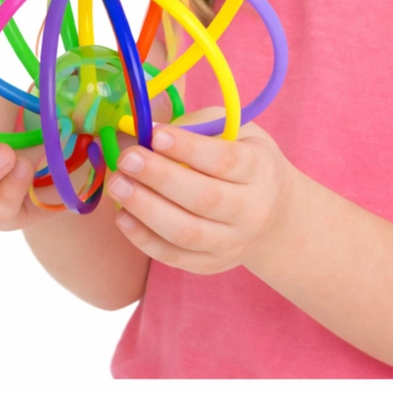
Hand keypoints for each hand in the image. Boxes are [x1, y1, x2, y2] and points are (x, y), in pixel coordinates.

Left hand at [106, 110, 299, 274]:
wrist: (275, 216)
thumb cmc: (245, 162)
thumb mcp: (237, 132)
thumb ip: (197, 128)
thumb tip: (144, 129)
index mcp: (260, 169)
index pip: (225, 161)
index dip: (188, 148)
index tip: (156, 134)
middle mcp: (252, 210)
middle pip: (204, 198)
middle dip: (159, 177)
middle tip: (127, 159)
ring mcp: (232, 243)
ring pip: (185, 232)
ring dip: (145, 209)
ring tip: (117, 185)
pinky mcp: (211, 264)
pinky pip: (174, 256)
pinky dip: (144, 238)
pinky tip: (122, 216)